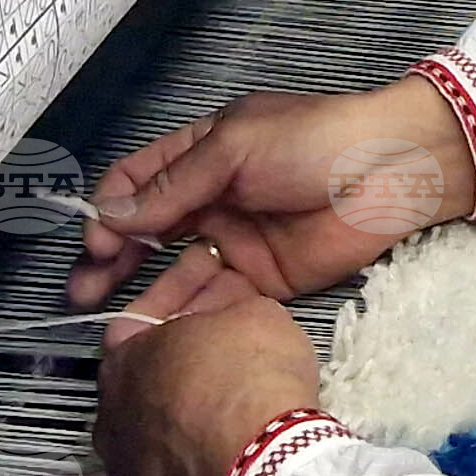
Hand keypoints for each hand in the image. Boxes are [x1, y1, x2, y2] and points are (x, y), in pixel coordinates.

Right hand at [68, 74, 475, 319]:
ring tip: (110, 325)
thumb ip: (173, 187)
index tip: (95, 242)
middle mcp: (210, 200)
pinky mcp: (261, 281)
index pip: (137, 183)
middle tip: (83, 293)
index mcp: (200, 154)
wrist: (391, 172)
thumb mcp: (233, 149)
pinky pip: (213, 300)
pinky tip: (157, 334)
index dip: (110, 212)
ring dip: (142, 295)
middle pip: (147, 234)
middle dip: (112, 261)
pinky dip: (184, 316)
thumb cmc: (311, 142)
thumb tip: (111, 215)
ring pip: (175, 273)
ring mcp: (234, 242)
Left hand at [93, 295, 325, 475]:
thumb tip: (231, 327)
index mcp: (124, 359)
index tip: (207, 329)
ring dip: (178, 437)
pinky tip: (225, 475)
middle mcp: (110, 417)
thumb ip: (228, 319)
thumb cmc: (251, 382)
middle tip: (221, 383)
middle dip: (173, 384)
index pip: (137, 330)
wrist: (263, 469)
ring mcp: (124, 474)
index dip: (175, 325)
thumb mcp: (256, 316)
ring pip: (150, 446)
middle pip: (140, 391)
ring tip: (227, 436)